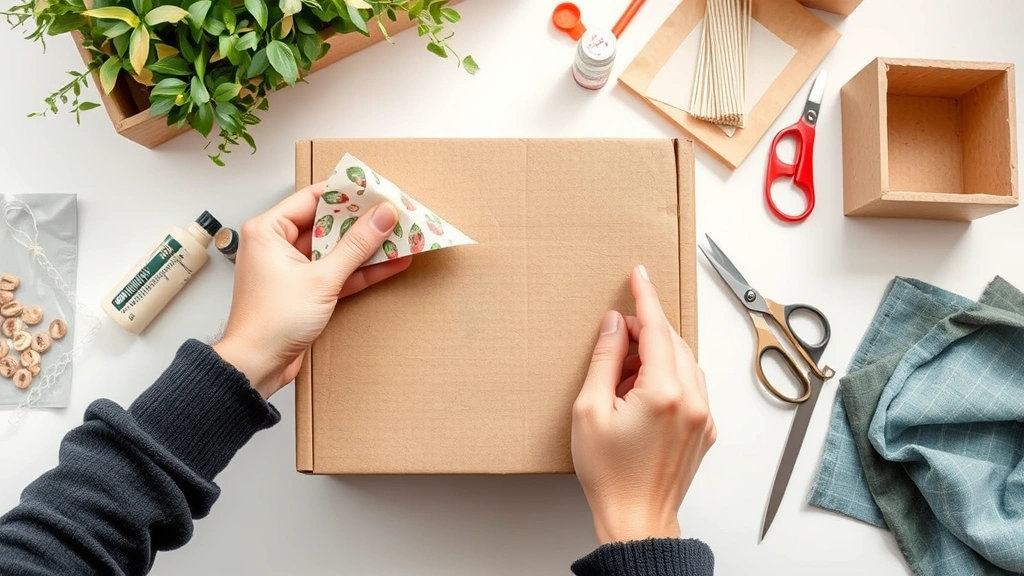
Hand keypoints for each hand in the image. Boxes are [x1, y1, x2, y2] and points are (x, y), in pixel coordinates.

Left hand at [213, 181, 411, 398]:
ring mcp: (293, 268)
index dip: (348, 193)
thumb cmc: (271, 322)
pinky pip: (338, 272)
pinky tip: (391, 263)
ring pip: (336, 249)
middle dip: (363, 221)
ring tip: (400, 237)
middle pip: (328, 222)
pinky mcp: (306, 290)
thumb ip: (356, 246)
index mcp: (268, 230)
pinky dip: (361, 270)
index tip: (377, 190)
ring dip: (367, 247)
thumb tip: (382, 217)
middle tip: (393, 213)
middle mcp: (277, 245)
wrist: (256, 366)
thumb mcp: (322, 279)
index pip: (313, 197)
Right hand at [571, 265, 715, 544]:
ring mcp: (703, 416)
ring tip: (624, 379)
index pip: (657, 329)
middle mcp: (692, 401)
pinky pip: (691, 386)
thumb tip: (615, 325)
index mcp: (664, 392)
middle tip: (615, 340)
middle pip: (672, 343)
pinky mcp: (706, 430)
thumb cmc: (610, 474)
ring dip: (657, 356)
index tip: (639, 275)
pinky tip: (642, 396)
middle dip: (645, 332)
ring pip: (684, 363)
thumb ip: (605, 359)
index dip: (645, 297)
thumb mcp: (590, 409)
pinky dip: (669, 378)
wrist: (636, 518)